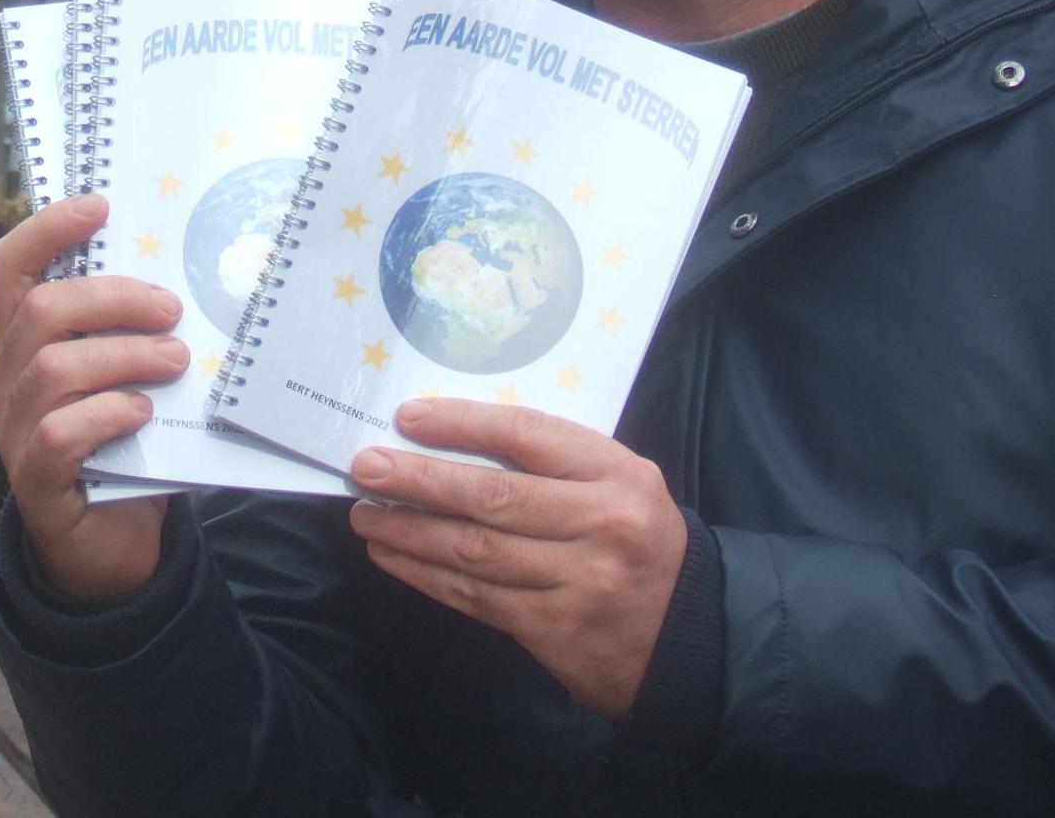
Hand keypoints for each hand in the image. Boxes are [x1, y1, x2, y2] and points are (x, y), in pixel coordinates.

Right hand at [0, 195, 186, 601]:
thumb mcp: (123, 378)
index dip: (45, 230)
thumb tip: (187, 279)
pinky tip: (143, 414)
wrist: (111, 549)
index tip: (100, 206)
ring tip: (175, 362)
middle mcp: (7, 381)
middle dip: (110, 299)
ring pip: (52, 369)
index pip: (7, 270)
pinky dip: (109, 414)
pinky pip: (60, 433)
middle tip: (170, 310)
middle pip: (39, 310)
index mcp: (21, 345)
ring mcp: (15, 431)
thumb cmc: (123, 448)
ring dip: (124, 356)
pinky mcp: (36, 480)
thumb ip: (132, 334)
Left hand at [345, 399, 687, 717]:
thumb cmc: (635, 540)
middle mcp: (600, 525)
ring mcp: (578, 582)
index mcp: (618, 475)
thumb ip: (552, 462)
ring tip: (365, 513)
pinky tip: (392, 555)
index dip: (461, 424)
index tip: (408, 419)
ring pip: (474, 551)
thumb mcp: (617, 484)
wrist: (688, 635)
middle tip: (365, 467)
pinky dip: (425, 574)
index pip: (527, 435)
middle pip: (492, 496)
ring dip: (409, 531)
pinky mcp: (554, 629)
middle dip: (419, 480)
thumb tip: (450, 439)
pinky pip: (475, 596)